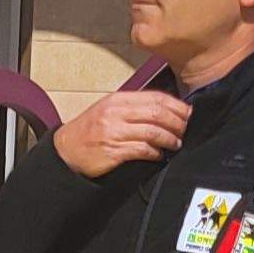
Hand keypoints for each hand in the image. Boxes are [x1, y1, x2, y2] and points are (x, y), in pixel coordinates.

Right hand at [49, 90, 191, 179]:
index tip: (187, 113)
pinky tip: (159, 155)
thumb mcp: (108, 109)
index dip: (175, 105)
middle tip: (185, 129)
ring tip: (176, 143)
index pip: (155, 97)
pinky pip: (142, 150)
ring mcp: (114, 132)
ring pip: (153, 132)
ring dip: (170, 138)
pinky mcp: (114, 151)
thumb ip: (132, 107)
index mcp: (117, 100)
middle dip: (177, 122)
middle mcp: (116, 113)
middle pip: (157, 113)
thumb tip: (163, 109)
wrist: (66, 150)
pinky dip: (155, 152)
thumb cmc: (89, 130)